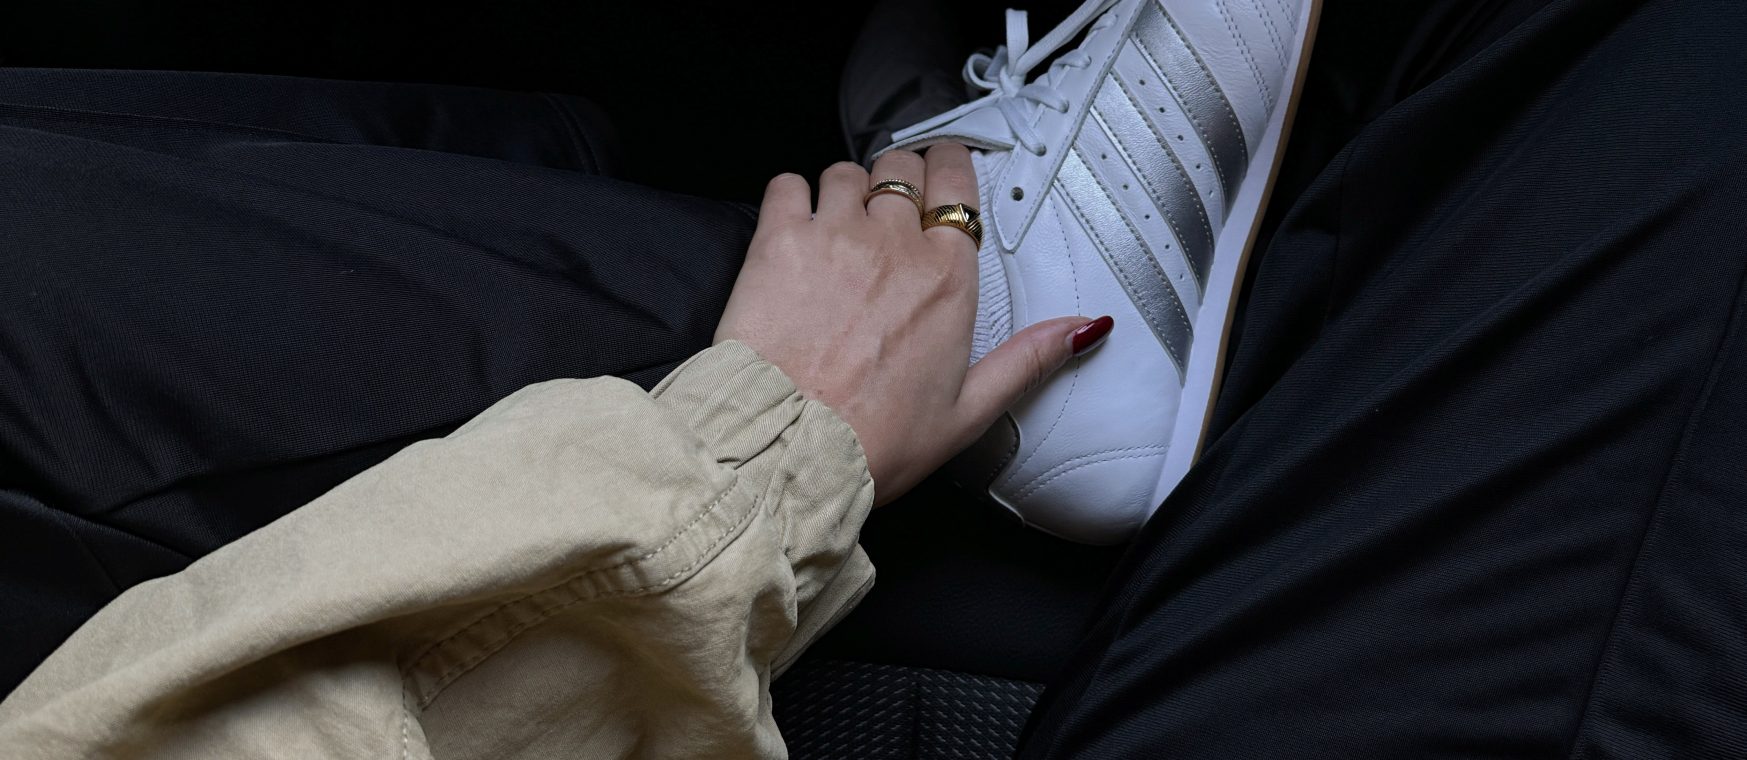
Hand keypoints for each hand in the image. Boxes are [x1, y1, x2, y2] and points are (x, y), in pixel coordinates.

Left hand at [714, 144, 1111, 503]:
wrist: (791, 449)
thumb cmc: (872, 439)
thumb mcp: (968, 411)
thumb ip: (1028, 359)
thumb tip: (1082, 329)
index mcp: (947, 279)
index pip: (956, 185)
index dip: (948, 169)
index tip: (943, 169)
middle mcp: (893, 245)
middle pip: (901, 169)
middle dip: (898, 178)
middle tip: (889, 202)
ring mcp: (833, 237)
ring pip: (845, 174)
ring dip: (845, 191)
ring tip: (838, 224)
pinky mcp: (778, 242)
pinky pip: (788, 185)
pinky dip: (791, 196)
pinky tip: (794, 223)